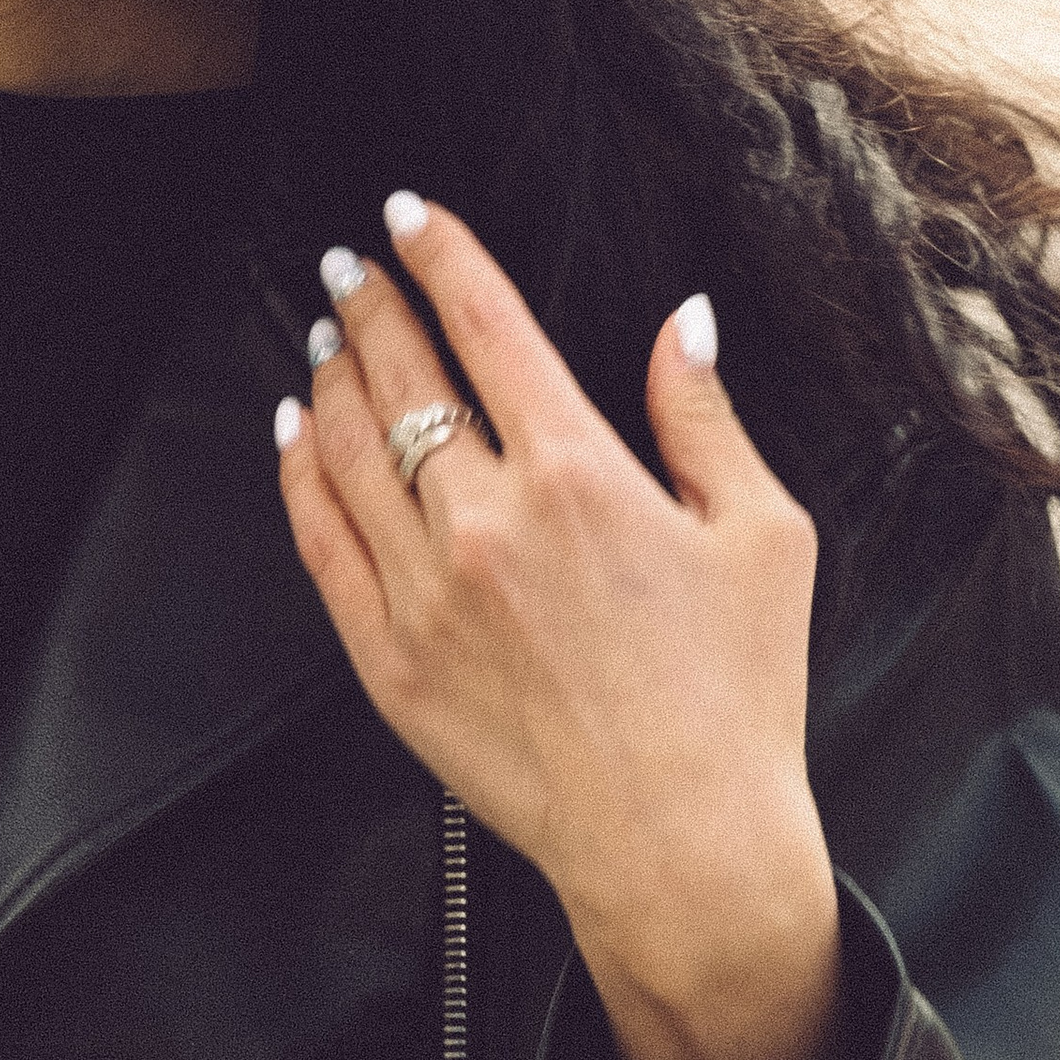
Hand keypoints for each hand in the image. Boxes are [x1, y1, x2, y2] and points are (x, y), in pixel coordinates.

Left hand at [276, 194, 842, 1059]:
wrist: (680, 843)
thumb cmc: (736, 694)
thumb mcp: (762, 535)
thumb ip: (705, 416)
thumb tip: (682, 321)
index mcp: (577, 474)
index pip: (485, 323)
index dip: (439, 254)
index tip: (408, 216)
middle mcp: (486, 521)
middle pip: (401, 374)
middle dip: (367, 301)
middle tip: (347, 264)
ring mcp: (426, 592)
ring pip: (345, 447)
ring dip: (330, 374)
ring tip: (325, 335)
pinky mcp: (389, 659)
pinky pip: (320, 540)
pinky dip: (299, 471)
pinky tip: (297, 434)